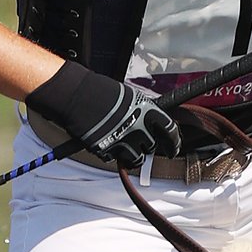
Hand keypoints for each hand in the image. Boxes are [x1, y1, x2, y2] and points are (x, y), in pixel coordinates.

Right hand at [37, 62, 182, 168]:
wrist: (78, 95)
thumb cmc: (101, 91)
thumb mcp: (131, 97)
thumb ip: (144, 112)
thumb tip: (151, 124)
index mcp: (147, 112)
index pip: (170, 132)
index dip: (174, 143)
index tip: (173, 149)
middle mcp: (138, 128)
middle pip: (151, 147)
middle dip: (147, 145)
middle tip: (138, 140)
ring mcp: (123, 141)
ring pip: (137, 159)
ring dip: (133, 155)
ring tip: (124, 146)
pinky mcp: (108, 150)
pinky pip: (116, 159)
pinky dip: (113, 154)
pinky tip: (108, 143)